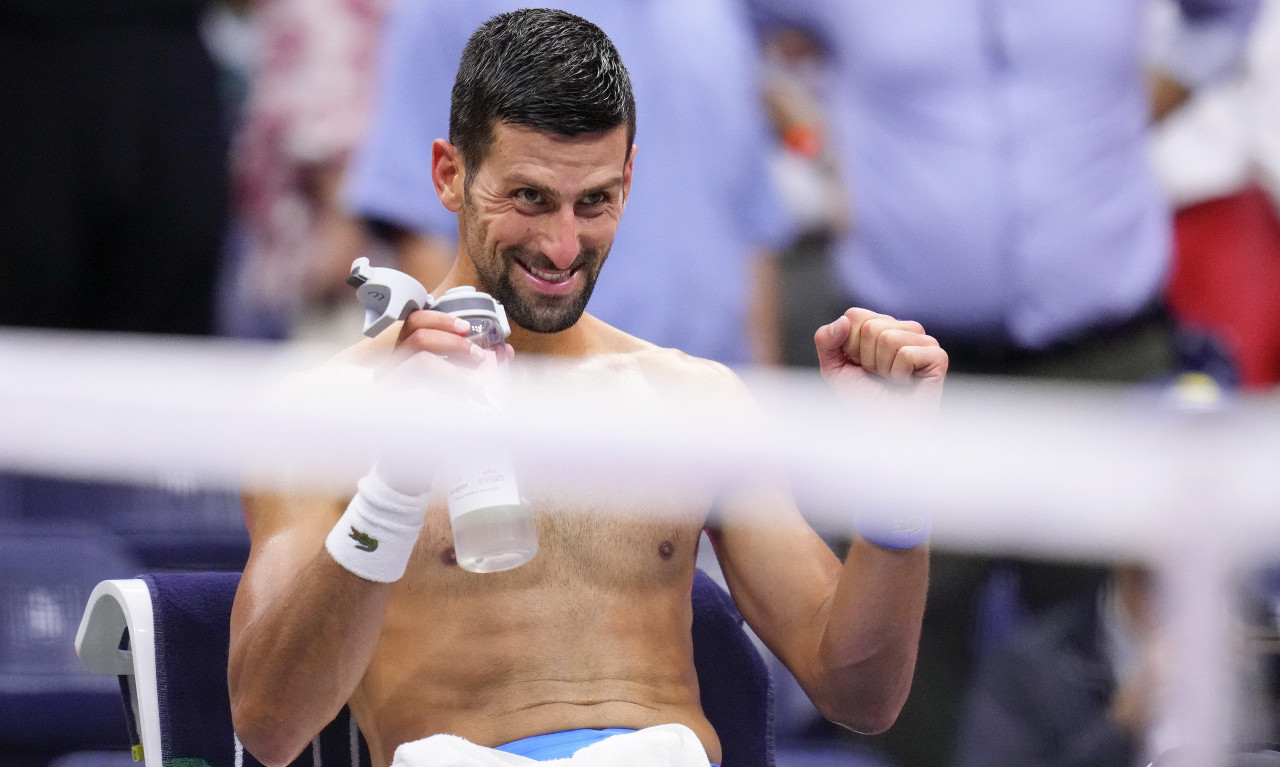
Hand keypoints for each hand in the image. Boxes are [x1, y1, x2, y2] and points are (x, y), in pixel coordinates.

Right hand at [373, 309, 514, 494]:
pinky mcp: (390, 409)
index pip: (414, 322)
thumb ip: (477, 369)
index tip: (467, 328)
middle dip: (453, 343)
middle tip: (478, 357)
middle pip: (416, 335)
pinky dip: (449, 393)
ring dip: (454, 369)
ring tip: (477, 385)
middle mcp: (390, 368)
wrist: (410, 468)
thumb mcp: (457, 391)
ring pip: (419, 362)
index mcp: (403, 356)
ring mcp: (387, 388)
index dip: (441, 319)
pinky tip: (466, 403)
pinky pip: (420, 392)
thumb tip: (505, 350)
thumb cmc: (433, 424)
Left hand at [815, 308, 947, 415]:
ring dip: (882, 368)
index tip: (859, 366)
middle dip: (865, 358)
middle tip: (877, 376)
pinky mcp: (937, 356)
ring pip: (888, 338)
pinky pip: (906, 353)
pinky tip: (906, 383)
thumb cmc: (863, 400)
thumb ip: (825, 339)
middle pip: (870, 327)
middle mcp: (905, 329)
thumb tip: (843, 320)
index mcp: (882, 325)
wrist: (884, 431)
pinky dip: (899, 374)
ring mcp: (924, 341)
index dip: (849, 346)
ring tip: (891, 380)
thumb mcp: (833, 367)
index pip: (855, 315)